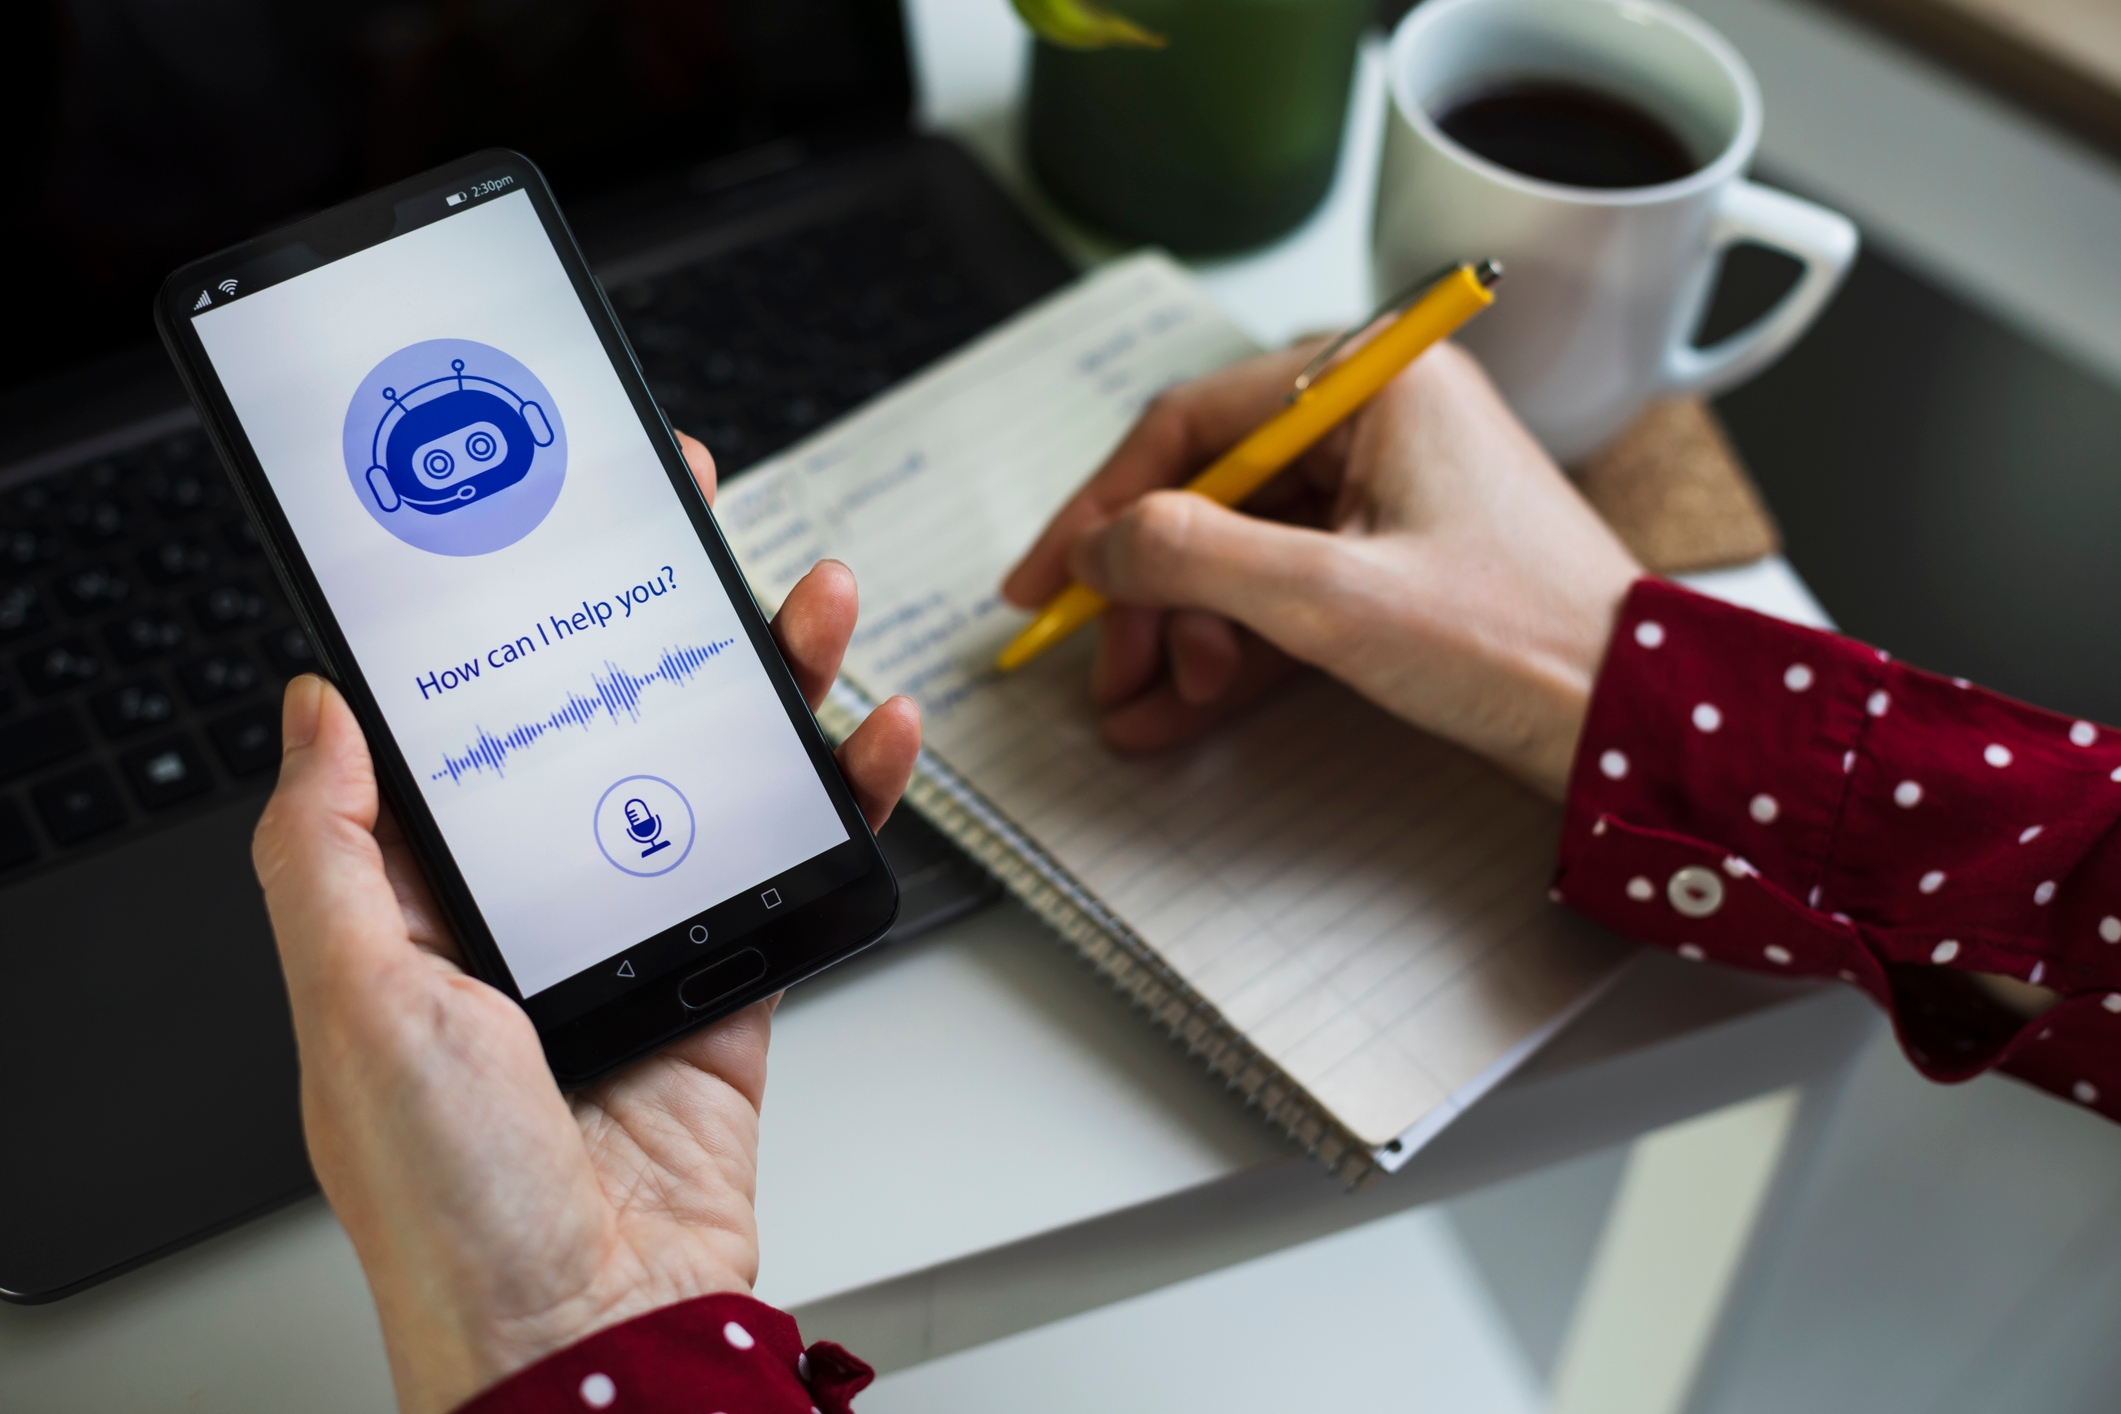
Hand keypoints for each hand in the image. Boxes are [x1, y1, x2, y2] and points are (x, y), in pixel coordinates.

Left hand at [253, 432, 920, 1413]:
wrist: (593, 1330)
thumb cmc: (452, 1204)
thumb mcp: (355, 1004)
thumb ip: (327, 850)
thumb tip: (313, 710)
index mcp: (424, 908)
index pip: (472, 728)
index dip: (512, 624)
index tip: (545, 535)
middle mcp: (536, 914)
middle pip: (614, 728)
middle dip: (661, 620)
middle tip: (694, 523)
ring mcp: (644, 943)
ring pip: (719, 779)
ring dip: (773, 685)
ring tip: (813, 604)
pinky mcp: (733, 985)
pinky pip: (800, 867)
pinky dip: (846, 798)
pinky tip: (872, 739)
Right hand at [1001, 342, 1640, 799]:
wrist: (1635, 726)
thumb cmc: (1518, 641)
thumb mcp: (1329, 598)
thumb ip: (1193, 557)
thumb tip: (1098, 548)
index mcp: (1375, 381)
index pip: (1193, 425)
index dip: (1101, 508)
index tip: (1046, 583)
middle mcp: (1379, 418)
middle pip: (1212, 493)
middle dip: (1149, 593)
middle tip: (1103, 668)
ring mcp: (1390, 491)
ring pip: (1242, 551)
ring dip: (1184, 632)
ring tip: (1144, 708)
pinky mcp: (1398, 560)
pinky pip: (1288, 592)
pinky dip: (1234, 650)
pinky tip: (1174, 712)